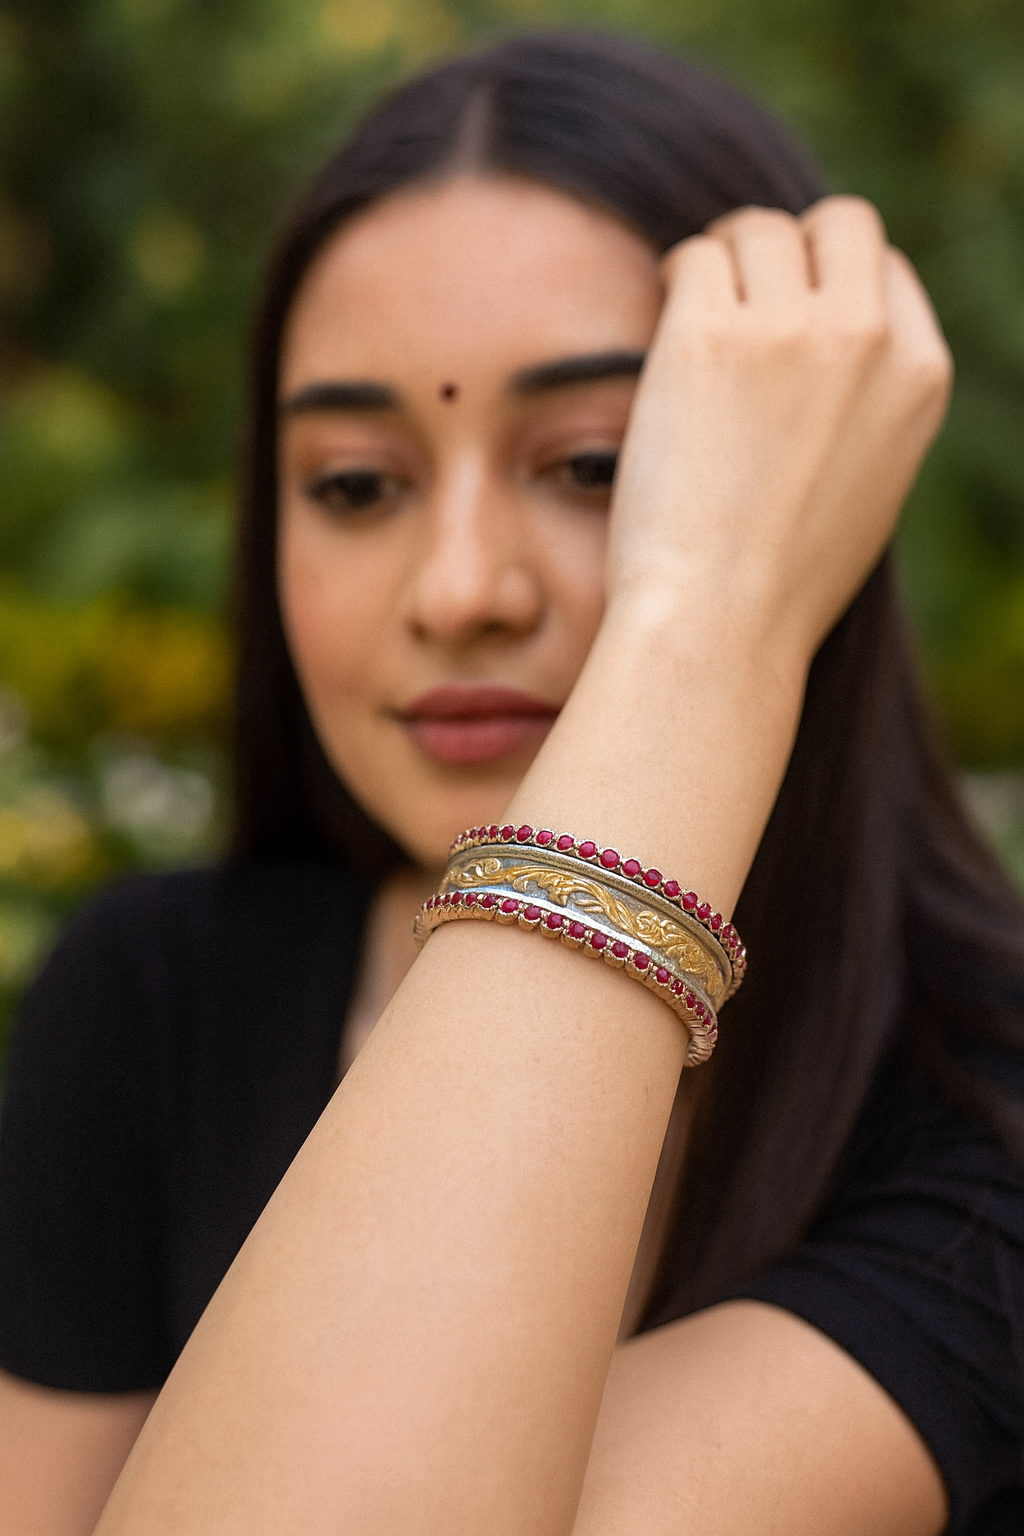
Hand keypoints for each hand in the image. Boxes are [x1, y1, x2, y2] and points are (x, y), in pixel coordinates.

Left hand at [606, 196, 951, 668]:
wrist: (722, 620)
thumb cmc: (782, 582)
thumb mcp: (870, 490)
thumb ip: (867, 408)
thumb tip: (832, 360)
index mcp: (918, 375)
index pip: (884, 267)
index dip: (830, 279)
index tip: (788, 311)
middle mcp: (864, 337)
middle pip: (836, 223)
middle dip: (787, 245)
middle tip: (739, 287)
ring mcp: (787, 329)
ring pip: (757, 230)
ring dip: (722, 260)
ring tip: (692, 311)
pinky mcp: (707, 335)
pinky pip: (692, 258)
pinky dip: (673, 279)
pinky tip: (662, 321)